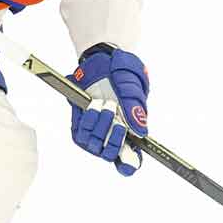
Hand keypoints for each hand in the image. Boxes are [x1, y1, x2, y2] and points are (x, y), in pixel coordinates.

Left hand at [67, 44, 148, 175]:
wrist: (102, 58)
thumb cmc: (123, 72)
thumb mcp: (132, 85)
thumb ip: (135, 107)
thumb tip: (142, 131)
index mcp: (132, 131)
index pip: (131, 159)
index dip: (130, 164)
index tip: (129, 161)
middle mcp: (113, 134)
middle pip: (111, 155)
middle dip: (114, 140)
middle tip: (118, 122)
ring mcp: (95, 130)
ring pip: (95, 145)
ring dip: (100, 126)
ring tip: (105, 104)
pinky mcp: (80, 124)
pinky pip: (80, 134)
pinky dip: (86, 120)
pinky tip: (92, 105)